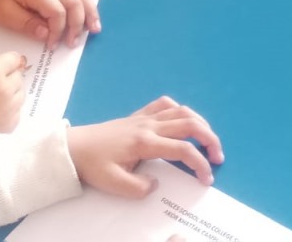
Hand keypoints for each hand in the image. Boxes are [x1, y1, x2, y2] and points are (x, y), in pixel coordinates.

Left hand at [0, 0, 100, 48]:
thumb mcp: (5, 13)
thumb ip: (26, 23)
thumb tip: (47, 34)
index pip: (57, 12)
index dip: (57, 31)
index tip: (51, 46)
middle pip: (74, 3)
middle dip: (77, 25)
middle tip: (72, 43)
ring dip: (90, 14)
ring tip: (95, 30)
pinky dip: (88, 7)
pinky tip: (92, 18)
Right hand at [0, 46, 26, 147]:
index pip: (14, 58)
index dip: (3, 62)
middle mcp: (6, 91)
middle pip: (18, 76)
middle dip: (7, 77)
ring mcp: (10, 110)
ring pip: (19, 93)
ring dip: (9, 93)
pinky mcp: (9, 126)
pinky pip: (16, 111)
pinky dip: (8, 109)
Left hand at [67, 96, 224, 198]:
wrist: (73, 147)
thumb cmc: (92, 164)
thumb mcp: (112, 183)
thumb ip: (138, 187)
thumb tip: (156, 183)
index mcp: (145, 142)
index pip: (182, 150)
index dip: (199, 163)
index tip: (206, 178)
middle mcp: (149, 126)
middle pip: (190, 124)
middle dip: (210, 139)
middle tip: (218, 156)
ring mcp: (145, 118)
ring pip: (182, 111)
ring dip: (200, 123)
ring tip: (208, 138)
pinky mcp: (138, 115)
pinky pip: (164, 104)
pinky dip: (179, 110)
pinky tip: (182, 120)